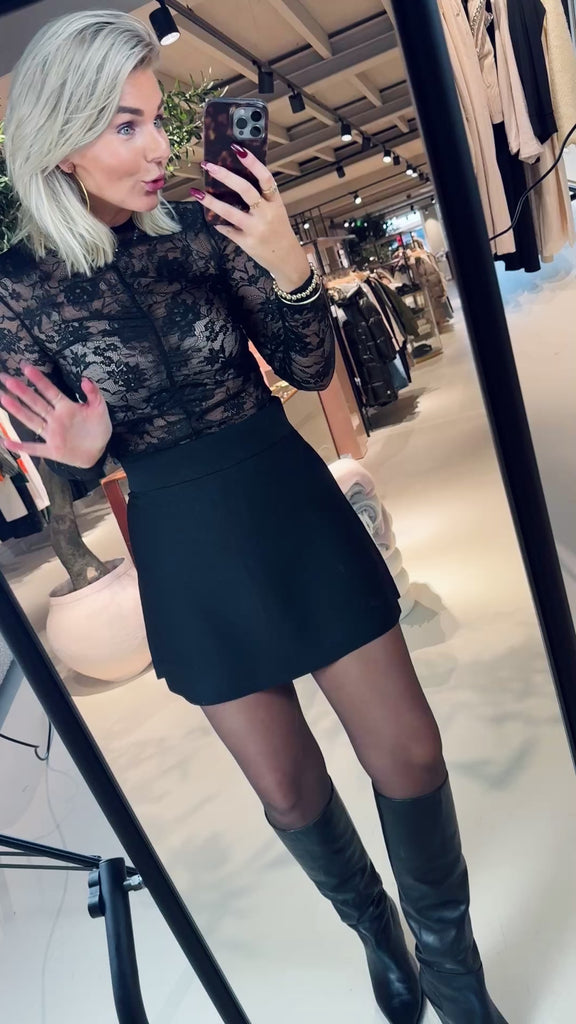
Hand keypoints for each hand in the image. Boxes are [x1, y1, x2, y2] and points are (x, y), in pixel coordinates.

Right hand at [0, 364, 111, 467]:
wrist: (101, 451)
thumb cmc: (98, 428)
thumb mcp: (100, 409)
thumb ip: (94, 394)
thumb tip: (85, 379)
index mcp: (66, 407)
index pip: (50, 391)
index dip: (39, 379)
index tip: (26, 367)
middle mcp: (55, 419)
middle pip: (35, 402)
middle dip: (20, 390)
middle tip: (5, 378)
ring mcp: (52, 434)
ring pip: (31, 420)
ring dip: (17, 410)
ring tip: (3, 398)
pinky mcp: (52, 450)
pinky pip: (34, 448)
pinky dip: (21, 447)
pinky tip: (6, 442)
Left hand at [191, 146, 310, 291]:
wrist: (286, 259)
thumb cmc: (279, 231)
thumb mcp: (276, 211)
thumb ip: (261, 198)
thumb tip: (234, 179)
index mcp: (275, 202)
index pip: (265, 178)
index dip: (253, 162)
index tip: (238, 149)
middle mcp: (267, 214)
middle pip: (246, 190)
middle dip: (226, 176)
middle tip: (209, 166)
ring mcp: (256, 229)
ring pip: (230, 212)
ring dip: (211, 201)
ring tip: (197, 192)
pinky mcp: (247, 242)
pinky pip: (227, 229)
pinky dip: (218, 223)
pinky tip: (210, 217)